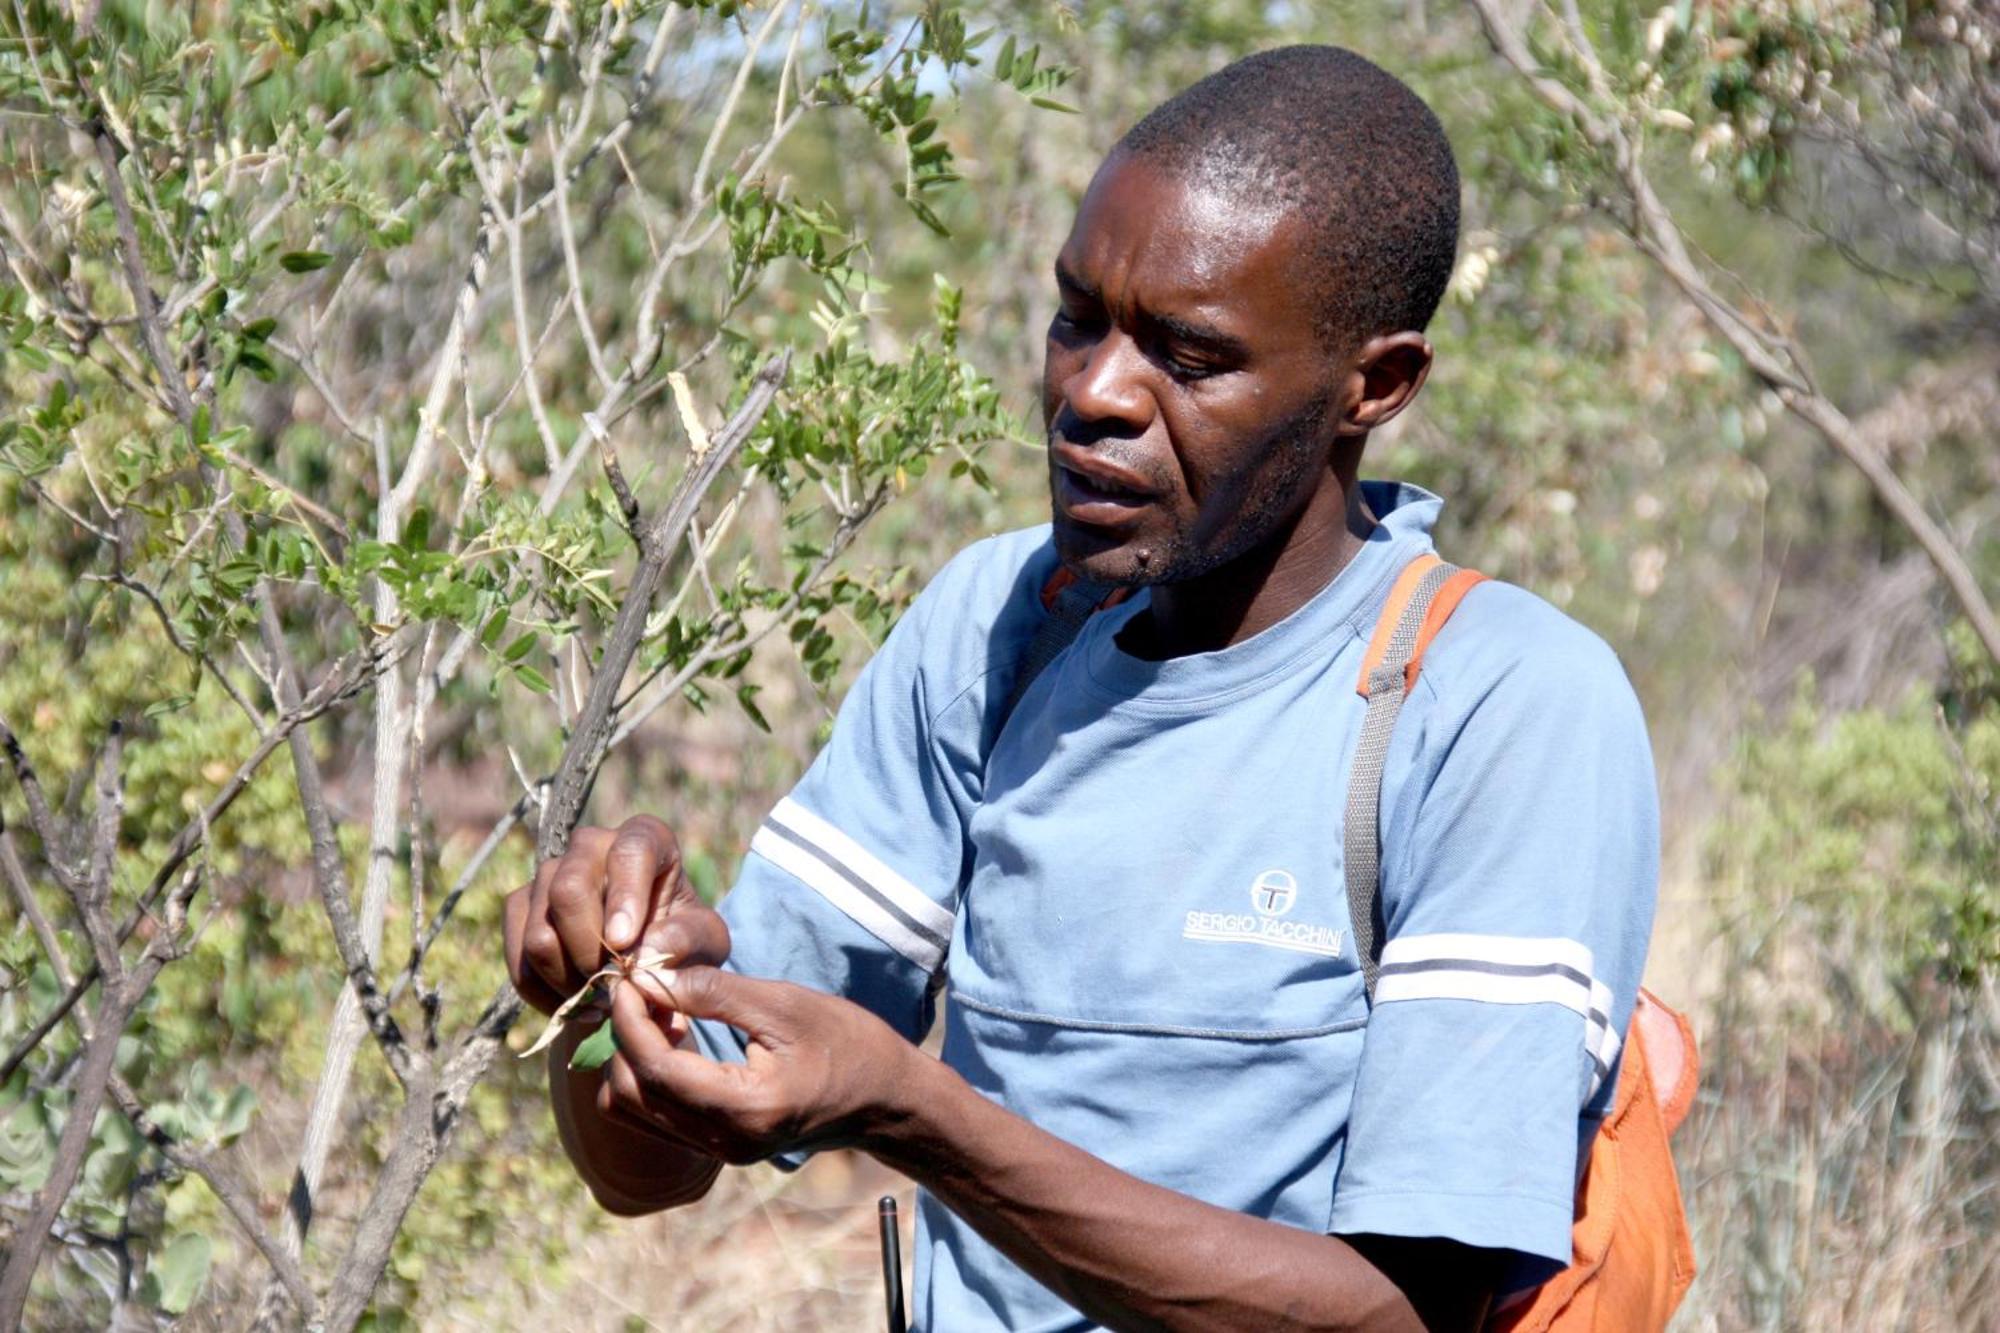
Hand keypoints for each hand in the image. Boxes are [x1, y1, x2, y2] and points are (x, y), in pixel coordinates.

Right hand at [504, 815, 729, 1016]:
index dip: (625, 898)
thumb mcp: (707, 942)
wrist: (647, 956)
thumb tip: (648, 947)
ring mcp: (548, 873)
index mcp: (646, 837)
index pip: (630, 852)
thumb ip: (688, 940)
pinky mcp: (521, 906)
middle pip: (568, 890)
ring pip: (540, 932)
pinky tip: (575, 1004)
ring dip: (569, 981)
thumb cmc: (683, 938)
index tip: (626, 944)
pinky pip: (518, 957)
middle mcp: (591, 844)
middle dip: (589, 951)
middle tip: (614, 986)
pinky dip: (544, 993)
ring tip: (600, 1000)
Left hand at [598, 966, 917, 1164]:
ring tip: (663, 1007)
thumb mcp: (786, 1005)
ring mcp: (720, 1150)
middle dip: (627, 1033)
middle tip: (645, 983)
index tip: (630, 973)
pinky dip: (652, 1072)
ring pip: (635, 1108)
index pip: (655, 1068)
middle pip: (633, 1091)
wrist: (888, 1098)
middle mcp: (724, 1142)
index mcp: (745, 1109)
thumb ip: (715, 992)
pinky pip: (657, 1113)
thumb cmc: (848, 1042)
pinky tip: (678, 1035)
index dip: (630, 1017)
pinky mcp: (720, 1146)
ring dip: (635, 1054)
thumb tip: (650, 975)